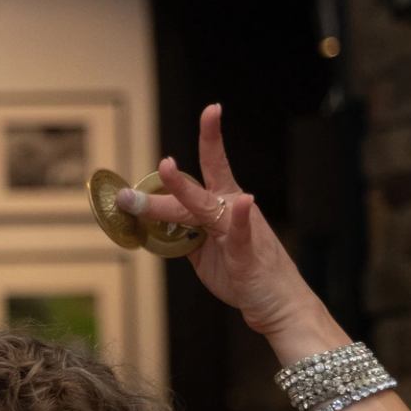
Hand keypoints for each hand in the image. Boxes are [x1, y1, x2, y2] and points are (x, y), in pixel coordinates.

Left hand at [118, 105, 328, 349]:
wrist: (275, 301)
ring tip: (169, 168)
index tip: (212, 109)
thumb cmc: (242, 272)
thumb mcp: (204, 250)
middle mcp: (231, 210)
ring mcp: (239, 229)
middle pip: (193, 191)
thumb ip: (183, 233)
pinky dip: (241, 219)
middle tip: (135, 182)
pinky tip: (244, 203)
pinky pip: (240, 234)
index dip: (212, 137)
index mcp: (223, 205)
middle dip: (167, 179)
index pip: (214, 165)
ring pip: (204, 208)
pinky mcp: (246, 253)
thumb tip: (153, 223)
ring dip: (183, 191)